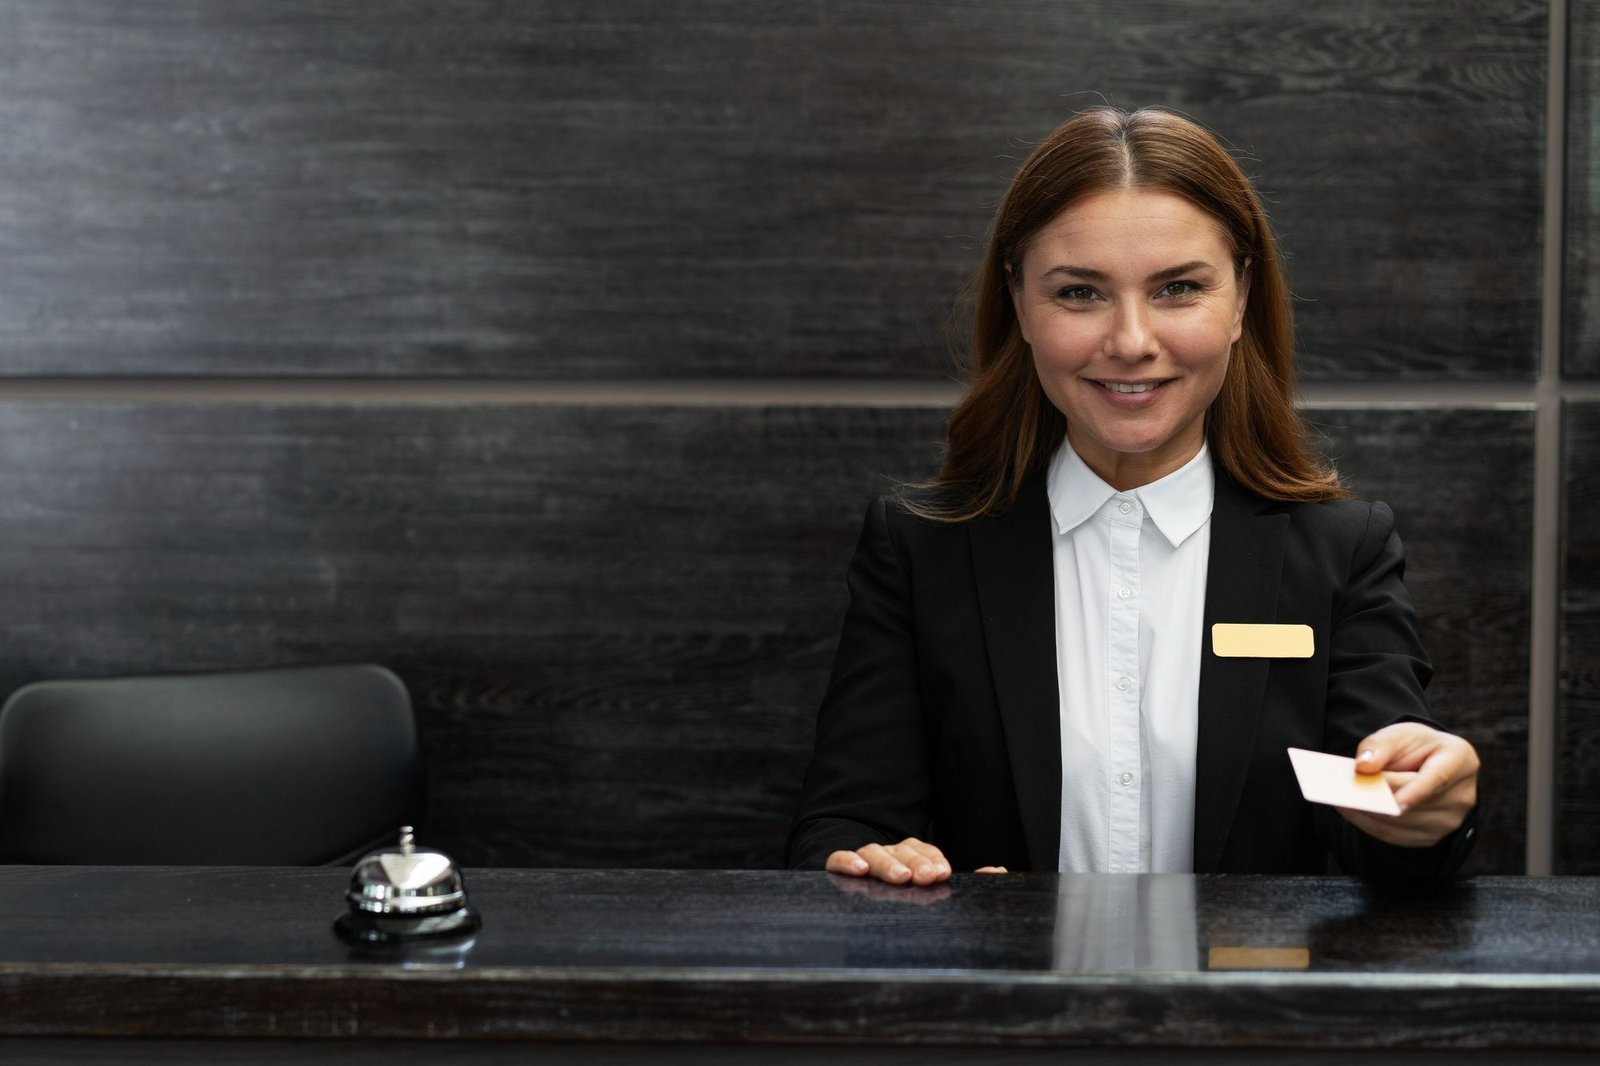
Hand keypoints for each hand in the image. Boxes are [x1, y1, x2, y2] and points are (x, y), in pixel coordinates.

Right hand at [825, 839, 1009, 882]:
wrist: (852, 916)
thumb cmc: (902, 900)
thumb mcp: (936, 892)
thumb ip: (970, 883)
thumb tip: (997, 871)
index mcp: (910, 857)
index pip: (923, 850)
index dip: (932, 858)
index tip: (942, 872)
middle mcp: (888, 855)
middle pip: (901, 849)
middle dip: (916, 861)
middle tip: (928, 877)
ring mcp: (863, 861)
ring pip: (874, 852)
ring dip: (888, 863)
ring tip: (900, 877)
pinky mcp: (837, 869)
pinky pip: (836, 859)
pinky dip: (846, 860)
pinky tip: (858, 868)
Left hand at [1337, 722, 1478, 847]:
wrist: (1427, 765)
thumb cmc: (1415, 747)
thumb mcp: (1399, 734)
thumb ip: (1380, 746)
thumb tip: (1363, 766)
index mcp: (1460, 760)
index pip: (1438, 779)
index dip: (1416, 792)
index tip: (1395, 802)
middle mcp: (1461, 795)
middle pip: (1414, 804)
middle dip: (1378, 798)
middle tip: (1343, 791)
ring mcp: (1449, 821)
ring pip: (1401, 823)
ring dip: (1368, 813)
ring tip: (1340, 798)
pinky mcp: (1431, 837)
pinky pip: (1395, 836)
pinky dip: (1369, 824)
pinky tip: (1350, 810)